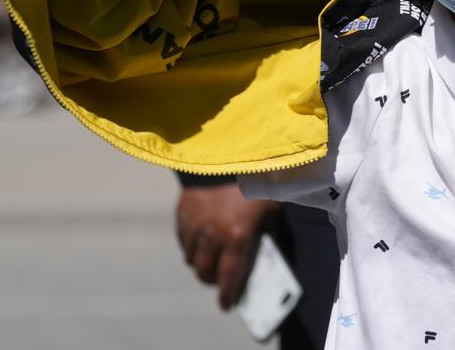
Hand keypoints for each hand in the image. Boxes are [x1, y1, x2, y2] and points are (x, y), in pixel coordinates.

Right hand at [175, 184, 281, 309]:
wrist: (229, 150)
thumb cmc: (258, 177)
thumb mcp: (271, 206)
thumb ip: (265, 229)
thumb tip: (262, 246)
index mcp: (238, 235)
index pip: (230, 276)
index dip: (227, 294)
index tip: (227, 305)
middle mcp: (213, 234)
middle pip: (204, 271)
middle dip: (211, 280)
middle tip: (219, 279)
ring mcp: (195, 224)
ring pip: (191, 257)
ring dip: (200, 262)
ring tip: (210, 258)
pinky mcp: (183, 212)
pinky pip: (183, 239)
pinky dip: (191, 244)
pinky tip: (200, 239)